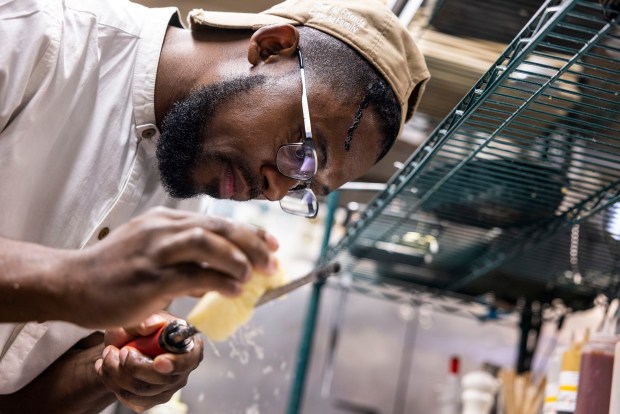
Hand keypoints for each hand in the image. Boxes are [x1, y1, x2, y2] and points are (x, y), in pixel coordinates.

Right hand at [62, 206, 278, 327]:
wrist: (71, 282)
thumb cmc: (113, 269)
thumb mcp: (151, 250)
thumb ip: (185, 257)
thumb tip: (220, 274)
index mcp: (166, 219)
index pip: (217, 221)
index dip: (249, 231)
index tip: (271, 242)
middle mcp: (163, 229)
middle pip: (218, 228)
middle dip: (252, 242)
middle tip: (272, 259)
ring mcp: (156, 252)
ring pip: (207, 244)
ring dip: (238, 258)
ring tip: (253, 274)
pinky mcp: (150, 277)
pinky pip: (193, 275)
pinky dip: (220, 281)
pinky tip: (234, 289)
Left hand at [95, 312, 202, 412]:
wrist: (122, 345)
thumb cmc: (137, 330)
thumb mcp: (139, 318)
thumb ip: (144, 320)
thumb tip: (149, 325)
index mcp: (188, 345)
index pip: (188, 360)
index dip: (175, 363)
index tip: (157, 362)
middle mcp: (182, 370)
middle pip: (164, 380)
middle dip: (135, 367)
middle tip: (120, 351)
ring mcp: (168, 388)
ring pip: (143, 390)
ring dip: (118, 373)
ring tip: (108, 354)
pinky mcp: (150, 400)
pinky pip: (131, 399)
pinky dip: (113, 383)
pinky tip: (107, 368)